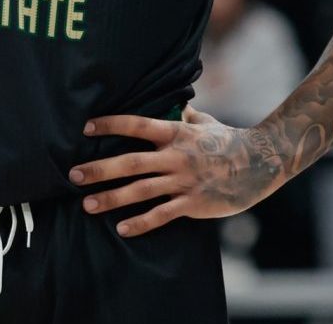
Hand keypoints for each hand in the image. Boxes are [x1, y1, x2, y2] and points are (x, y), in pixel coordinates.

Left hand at [69, 105, 282, 236]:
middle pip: (131, 162)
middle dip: (99, 169)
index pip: (138, 125)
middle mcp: (176, 156)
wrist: (260, 163)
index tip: (86, 128)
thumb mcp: (206, 122)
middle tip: (73, 174)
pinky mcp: (193, 203)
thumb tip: (174, 103)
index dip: (111, 124)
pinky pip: (162, 214)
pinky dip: (141, 223)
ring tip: (87, 204)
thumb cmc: (229, 140)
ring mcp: (184, 180)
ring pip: (141, 191)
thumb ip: (185, 115)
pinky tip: (122, 229)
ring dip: (112, 198)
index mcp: (177, 132)